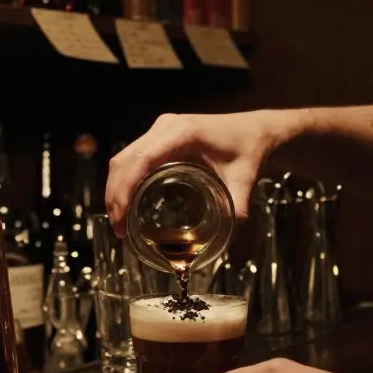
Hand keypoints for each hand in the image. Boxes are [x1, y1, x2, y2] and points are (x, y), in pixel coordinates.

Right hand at [105, 111, 290, 237]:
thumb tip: (227, 245)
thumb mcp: (244, 180)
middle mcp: (165, 127)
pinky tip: (127, 203)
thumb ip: (236, 210)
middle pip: (124, 159)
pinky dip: (125, 179)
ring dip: (116, 188)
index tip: (121, 219)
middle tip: (119, 229)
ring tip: (120, 221)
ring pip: (124, 157)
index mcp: (182, 133)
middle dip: (115, 195)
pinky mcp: (161, 136)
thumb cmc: (249, 149)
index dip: (124, 190)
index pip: (140, 160)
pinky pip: (134, 156)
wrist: (257, 130)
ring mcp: (161, 129)